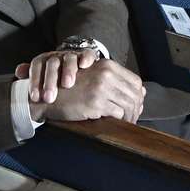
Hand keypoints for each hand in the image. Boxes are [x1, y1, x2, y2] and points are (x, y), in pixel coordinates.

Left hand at [15, 48, 100, 103]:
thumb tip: (18, 72)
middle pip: (52, 63)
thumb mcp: (43, 77)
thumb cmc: (56, 76)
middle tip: (49, 97)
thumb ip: (31, 76)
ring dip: (67, 70)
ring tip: (67, 84)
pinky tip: (84, 65)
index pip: (36, 66)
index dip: (35, 81)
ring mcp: (72, 55)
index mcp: (44, 61)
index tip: (35, 97)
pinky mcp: (86, 56)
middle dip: (50, 80)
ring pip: (69, 58)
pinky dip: (85, 58)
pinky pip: (87, 54)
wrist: (74, 64)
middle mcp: (57, 56)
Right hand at [29, 59, 145, 124]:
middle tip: (134, 117)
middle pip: (134, 94)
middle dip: (137, 108)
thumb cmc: (70, 88)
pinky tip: (118, 125)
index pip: (135, 81)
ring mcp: (101, 88)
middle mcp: (106, 74)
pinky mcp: (96, 103)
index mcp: (107, 65)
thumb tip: (141, 93)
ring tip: (128, 123)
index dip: (138, 95)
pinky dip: (121, 121)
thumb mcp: (93, 76)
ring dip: (130, 116)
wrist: (48, 95)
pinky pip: (118, 114)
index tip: (136, 105)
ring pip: (128, 105)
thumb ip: (114, 80)